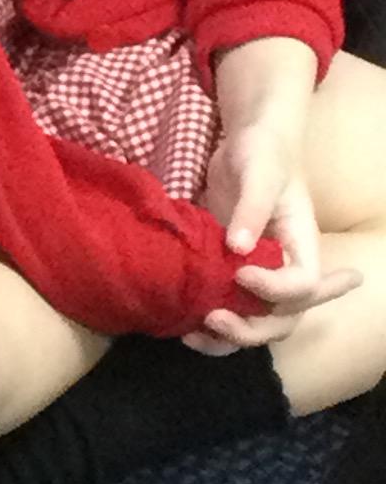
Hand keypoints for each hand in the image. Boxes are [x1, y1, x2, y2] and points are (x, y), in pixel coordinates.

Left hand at [187, 109, 356, 354]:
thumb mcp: (259, 172)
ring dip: (227, 339)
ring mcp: (258, 274)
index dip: (275, 290)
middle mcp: (284, 268)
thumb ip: (251, 208)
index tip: (242, 274)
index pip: (302, 285)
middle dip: (250, 330)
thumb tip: (238, 249)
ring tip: (191, 335)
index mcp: (302, 245)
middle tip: (213, 319)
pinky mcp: (228, 273)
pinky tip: (180, 325)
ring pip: (254, 324)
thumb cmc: (262, 152)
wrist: (247, 144)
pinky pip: (227, 310)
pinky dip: (208, 327)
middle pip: (281, 319)